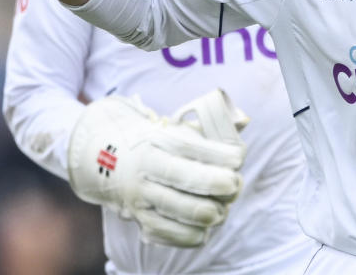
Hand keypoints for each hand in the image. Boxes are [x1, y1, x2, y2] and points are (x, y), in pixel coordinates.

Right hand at [68, 91, 248, 246]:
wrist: (109, 160)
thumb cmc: (158, 144)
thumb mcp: (178, 128)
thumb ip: (212, 128)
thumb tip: (246, 120)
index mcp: (157, 141)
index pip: (190, 147)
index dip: (218, 154)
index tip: (238, 158)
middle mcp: (145, 168)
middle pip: (183, 178)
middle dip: (216, 184)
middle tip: (234, 185)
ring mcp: (140, 196)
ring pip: (175, 209)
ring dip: (206, 213)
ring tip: (221, 210)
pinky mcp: (139, 219)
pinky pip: (166, 233)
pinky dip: (190, 235)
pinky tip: (205, 229)